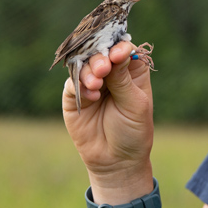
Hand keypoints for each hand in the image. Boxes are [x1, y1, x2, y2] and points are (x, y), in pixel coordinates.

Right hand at [62, 41, 154, 192]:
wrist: (116, 160)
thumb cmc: (133, 131)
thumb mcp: (134, 104)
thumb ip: (123, 79)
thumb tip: (118, 51)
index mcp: (131, 71)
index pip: (123, 49)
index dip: (119, 47)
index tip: (117, 54)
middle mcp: (110, 73)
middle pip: (101, 52)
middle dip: (101, 58)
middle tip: (103, 69)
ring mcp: (91, 82)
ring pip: (84, 64)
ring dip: (89, 71)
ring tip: (96, 85)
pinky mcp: (74, 96)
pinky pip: (73, 83)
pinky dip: (81, 86)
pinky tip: (91, 96)